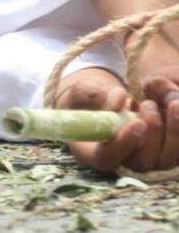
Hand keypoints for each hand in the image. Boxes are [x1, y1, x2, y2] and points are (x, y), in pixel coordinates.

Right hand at [58, 67, 178, 173]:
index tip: (137, 123)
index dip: (124, 144)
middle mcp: (124, 162)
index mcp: (94, 152)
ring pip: (168, 158)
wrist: (105, 101)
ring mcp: (147, 159)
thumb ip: (98, 96)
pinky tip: (175, 104)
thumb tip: (120, 98)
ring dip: (175, 131)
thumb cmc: (87, 99)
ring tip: (171, 102)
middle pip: (144, 162)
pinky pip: (178, 148)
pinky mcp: (165, 150)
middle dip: (154, 133)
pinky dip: (178, 124)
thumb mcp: (84, 92)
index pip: (109, 158)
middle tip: (148, 104)